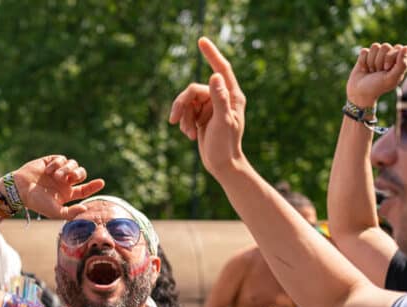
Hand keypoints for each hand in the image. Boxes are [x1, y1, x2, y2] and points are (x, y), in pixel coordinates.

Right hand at [10, 156, 104, 219]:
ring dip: (67, 170)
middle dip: (79, 174)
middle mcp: (64, 182)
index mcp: (67, 194)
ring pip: (73, 164)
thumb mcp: (55, 211)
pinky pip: (62, 159)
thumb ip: (70, 212)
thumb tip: (86, 209)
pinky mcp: (51, 161)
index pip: (84, 190)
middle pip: (81, 174)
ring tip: (56, 176)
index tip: (102, 182)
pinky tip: (48, 171)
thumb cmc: (37, 202)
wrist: (20, 189)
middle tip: (71, 178)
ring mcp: (58, 171)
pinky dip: (57, 164)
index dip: (93, 186)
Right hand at [170, 37, 247, 174]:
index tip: (200, 40)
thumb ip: (219, 98)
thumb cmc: (225, 145)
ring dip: (183, 117)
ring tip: (187, 133)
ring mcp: (211, 107)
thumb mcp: (223, 121)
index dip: (211, 54)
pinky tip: (189, 136)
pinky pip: (186, 112)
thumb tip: (215, 76)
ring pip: (188, 102)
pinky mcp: (202, 116)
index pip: (221, 69)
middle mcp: (222, 98)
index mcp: (232, 96)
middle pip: (194, 90)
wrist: (222, 165)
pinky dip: (184, 123)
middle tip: (174, 120)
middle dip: (182, 105)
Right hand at [347, 43, 406, 107]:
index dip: (390, 57)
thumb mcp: (391, 78)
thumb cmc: (377, 87)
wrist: (359, 93)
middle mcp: (388, 55)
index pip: (397, 48)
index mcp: (398, 60)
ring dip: (371, 62)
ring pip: (374, 47)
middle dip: (379, 61)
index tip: (386, 69)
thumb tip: (406, 47)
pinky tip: (364, 69)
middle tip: (378, 72)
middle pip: (385, 46)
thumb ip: (402, 65)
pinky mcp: (365, 56)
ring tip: (371, 71)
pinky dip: (363, 62)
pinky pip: (364, 51)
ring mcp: (376, 55)